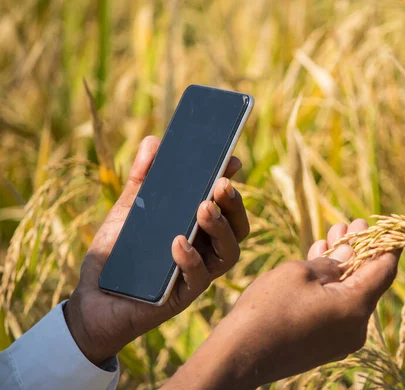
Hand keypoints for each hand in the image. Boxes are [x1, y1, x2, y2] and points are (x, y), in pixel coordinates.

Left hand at [64, 136, 249, 365]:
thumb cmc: (116, 253)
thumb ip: (141, 178)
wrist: (92, 298)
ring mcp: (197, 274)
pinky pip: (198, 280)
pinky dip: (191, 259)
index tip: (232, 161)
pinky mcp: (181, 297)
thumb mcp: (127, 210)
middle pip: (237, 228)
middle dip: (233, 204)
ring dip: (220, 229)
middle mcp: (205, 250)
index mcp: (198, 229)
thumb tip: (153, 141)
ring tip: (203, 208)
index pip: (226, 206)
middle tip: (220, 184)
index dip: (233, 183)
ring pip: (228, 253)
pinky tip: (177, 242)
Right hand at [164, 219, 399, 389]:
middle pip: (366, 281)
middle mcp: (355, 327)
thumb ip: (330, 263)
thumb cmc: (268, 308)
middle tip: (350, 224)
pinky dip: (330, 286)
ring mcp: (340, 340)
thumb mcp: (299, 272)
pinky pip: (336, 309)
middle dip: (357, 250)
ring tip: (330, 237)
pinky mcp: (325, 345)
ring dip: (340, 266)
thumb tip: (346, 258)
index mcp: (355, 307)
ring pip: (349, 294)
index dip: (387, 244)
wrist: (239, 355)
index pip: (384, 269)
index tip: (386, 227)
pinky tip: (318, 264)